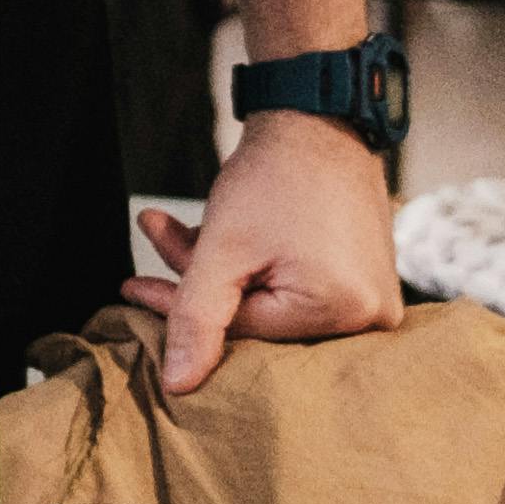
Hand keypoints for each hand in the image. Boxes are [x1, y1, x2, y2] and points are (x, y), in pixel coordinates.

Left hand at [119, 109, 404, 395]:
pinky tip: (217, 234)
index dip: (179, 308)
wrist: (321, 117)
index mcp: (343, 312)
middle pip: (258, 318)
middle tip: (156, 240)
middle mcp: (371, 316)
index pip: (241, 331)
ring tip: (175, 227)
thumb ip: (196, 317)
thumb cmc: (276, 175)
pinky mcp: (366, 279)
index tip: (130, 285)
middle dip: (198, 282)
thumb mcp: (224, 247)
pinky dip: (254, 265)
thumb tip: (176, 386)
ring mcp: (374, 297)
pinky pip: (296, 287)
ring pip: (271, 301)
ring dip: (221, 269)